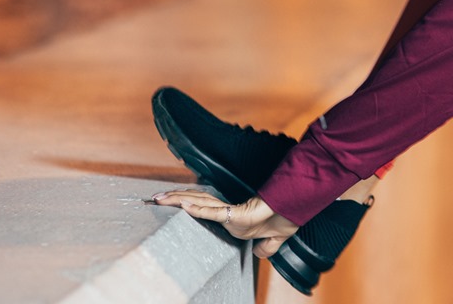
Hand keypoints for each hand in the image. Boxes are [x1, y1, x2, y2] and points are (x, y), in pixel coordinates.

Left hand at [153, 190, 298, 257]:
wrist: (297, 209)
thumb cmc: (287, 216)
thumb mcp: (276, 238)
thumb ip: (267, 247)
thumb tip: (261, 254)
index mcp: (235, 217)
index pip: (205, 206)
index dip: (188, 202)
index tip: (171, 202)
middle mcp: (230, 212)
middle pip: (197, 201)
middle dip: (175, 199)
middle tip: (154, 198)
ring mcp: (233, 213)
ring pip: (201, 203)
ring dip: (179, 201)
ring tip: (160, 198)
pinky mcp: (239, 215)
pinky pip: (215, 212)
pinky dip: (198, 209)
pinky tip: (183, 205)